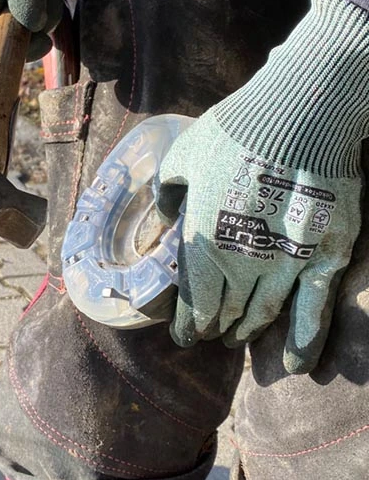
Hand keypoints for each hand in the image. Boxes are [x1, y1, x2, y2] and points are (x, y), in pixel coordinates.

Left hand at [155, 0, 368, 373]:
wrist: (299, 115)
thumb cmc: (231, 134)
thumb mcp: (180, 161)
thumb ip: (165, 200)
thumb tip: (155, 227)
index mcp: (204, 244)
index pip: (192, 304)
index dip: (186, 325)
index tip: (182, 334)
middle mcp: (243, 264)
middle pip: (225, 313)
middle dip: (213, 327)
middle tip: (208, 333)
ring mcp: (287, 264)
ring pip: (263, 315)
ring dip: (246, 331)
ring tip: (236, 339)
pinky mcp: (324, 256)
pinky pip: (315, 310)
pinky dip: (305, 341)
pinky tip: (298, 364)